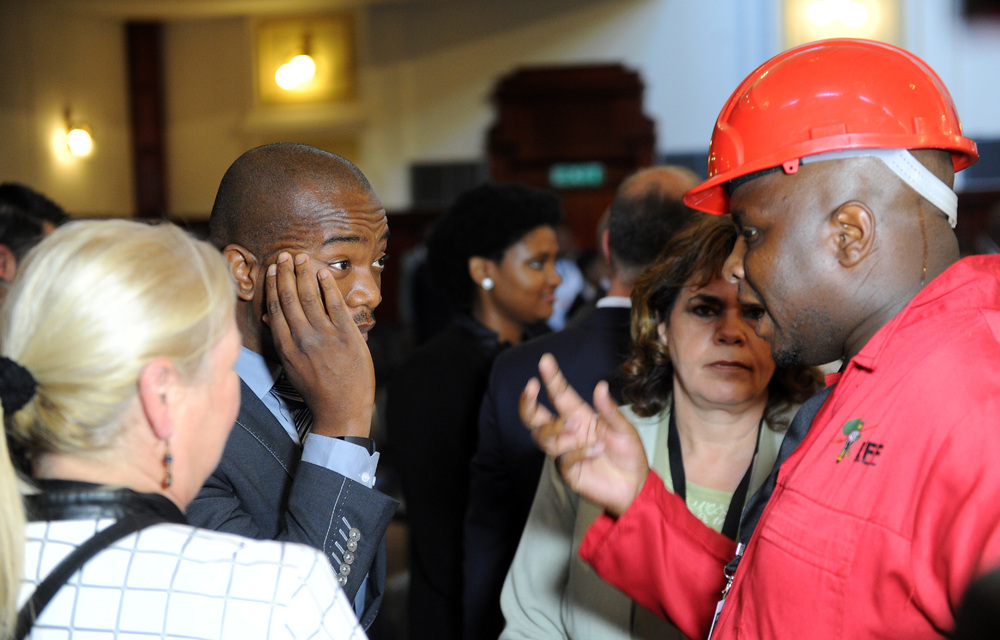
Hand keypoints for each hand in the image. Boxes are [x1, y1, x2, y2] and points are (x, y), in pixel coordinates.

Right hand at [265, 252, 373, 436]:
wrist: (342, 410)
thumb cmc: (316, 389)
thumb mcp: (292, 366)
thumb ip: (282, 339)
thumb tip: (268, 316)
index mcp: (286, 348)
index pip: (275, 308)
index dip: (272, 285)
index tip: (271, 269)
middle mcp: (303, 339)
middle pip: (290, 298)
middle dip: (285, 273)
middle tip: (284, 255)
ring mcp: (326, 337)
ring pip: (310, 297)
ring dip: (304, 274)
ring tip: (301, 257)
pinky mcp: (347, 336)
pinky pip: (336, 305)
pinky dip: (328, 287)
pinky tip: (323, 273)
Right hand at [520, 353, 649, 515]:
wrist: (635, 485)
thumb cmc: (629, 455)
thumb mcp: (624, 428)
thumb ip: (609, 410)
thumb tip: (600, 386)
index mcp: (581, 416)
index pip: (560, 395)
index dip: (552, 378)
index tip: (546, 361)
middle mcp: (568, 432)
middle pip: (535, 417)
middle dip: (527, 402)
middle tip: (531, 387)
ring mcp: (565, 452)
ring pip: (543, 436)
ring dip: (556, 428)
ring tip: (575, 428)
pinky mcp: (568, 471)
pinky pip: (562, 458)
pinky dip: (578, 451)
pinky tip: (596, 450)